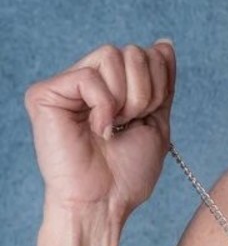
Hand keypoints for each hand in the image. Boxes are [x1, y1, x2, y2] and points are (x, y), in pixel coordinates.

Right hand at [24, 40, 176, 218]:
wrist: (104, 202)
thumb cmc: (127, 173)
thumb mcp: (157, 121)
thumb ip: (161, 82)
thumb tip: (164, 43)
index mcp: (114, 87)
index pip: (147, 54)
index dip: (160, 81)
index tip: (148, 115)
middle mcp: (88, 81)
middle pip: (132, 51)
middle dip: (145, 92)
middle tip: (129, 124)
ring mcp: (65, 86)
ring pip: (111, 54)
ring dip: (126, 98)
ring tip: (112, 127)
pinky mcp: (44, 94)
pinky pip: (88, 75)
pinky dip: (103, 105)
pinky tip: (96, 129)